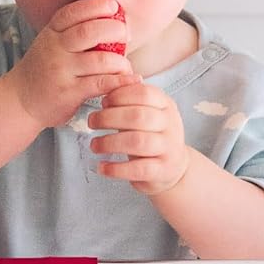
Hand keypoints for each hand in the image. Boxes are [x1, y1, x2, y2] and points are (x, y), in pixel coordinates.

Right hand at [8, 0, 134, 128]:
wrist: (20, 100)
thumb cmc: (43, 69)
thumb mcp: (49, 43)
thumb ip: (70, 31)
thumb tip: (109, 17)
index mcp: (51, 33)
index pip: (73, 12)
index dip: (96, 6)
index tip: (114, 6)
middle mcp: (54, 49)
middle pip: (88, 32)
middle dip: (114, 29)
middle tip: (125, 34)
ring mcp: (61, 71)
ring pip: (100, 59)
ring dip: (120, 61)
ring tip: (126, 65)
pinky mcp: (69, 92)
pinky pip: (101, 84)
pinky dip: (120, 81)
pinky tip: (131, 79)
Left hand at [88, 80, 190, 197]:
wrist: (172, 167)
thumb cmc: (150, 135)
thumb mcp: (146, 114)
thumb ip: (130, 103)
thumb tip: (105, 94)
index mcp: (166, 105)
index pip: (144, 93)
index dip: (119, 95)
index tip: (102, 102)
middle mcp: (171, 125)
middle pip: (138, 116)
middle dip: (109, 118)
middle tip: (91, 122)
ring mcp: (169, 148)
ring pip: (138, 142)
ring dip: (109, 143)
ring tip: (94, 145)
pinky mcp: (163, 171)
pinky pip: (138, 169)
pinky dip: (116, 168)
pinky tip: (102, 167)